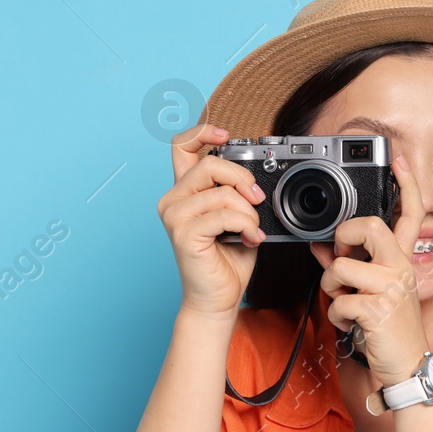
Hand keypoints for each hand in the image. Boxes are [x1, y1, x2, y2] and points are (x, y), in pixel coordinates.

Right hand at [159, 123, 268, 317]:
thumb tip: (257, 180)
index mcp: (185, 192)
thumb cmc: (228, 260)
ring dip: (249, 211)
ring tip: (253, 230)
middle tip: (258, 200)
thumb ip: (238, 194)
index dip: (203, 133)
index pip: (182, 147)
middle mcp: (174, 200)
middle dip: (243, 178)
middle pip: (210, 164)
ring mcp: (175, 216)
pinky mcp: (183, 233)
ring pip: (222, 192)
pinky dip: (246, 226)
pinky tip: (251, 239)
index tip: (226, 136)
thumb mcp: (238, 218)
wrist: (217, 298)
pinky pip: (223, 215)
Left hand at [308, 153, 430, 388]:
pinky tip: (350, 324)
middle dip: (345, 237)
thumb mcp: (371, 293)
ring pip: (341, 268)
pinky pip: (338, 301)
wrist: (405, 367)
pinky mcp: (378, 311)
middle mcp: (402, 268)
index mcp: (402, 261)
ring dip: (331, 288)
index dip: (406, 185)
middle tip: (342, 257)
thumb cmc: (387, 330)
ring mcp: (392, 289)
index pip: (410, 215)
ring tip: (345, 303)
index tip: (397, 160)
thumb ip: (349, 266)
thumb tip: (321, 247)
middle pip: (370, 225)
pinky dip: (336, 315)